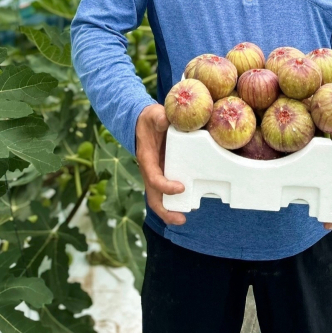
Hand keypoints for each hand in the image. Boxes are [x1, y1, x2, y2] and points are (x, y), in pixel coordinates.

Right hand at [135, 104, 185, 225]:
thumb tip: (165, 120)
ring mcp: (156, 173)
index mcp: (147, 158)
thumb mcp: (153, 114)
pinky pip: (166, 191)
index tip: (181, 187)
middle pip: (153, 197)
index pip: (154, 178)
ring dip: (169, 211)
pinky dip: (174, 200)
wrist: (144, 121)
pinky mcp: (163, 172)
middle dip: (165, 211)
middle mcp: (150, 170)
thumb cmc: (150, 118)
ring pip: (159, 198)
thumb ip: (159, 117)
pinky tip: (188, 203)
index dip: (165, 186)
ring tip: (183, 218)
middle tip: (181, 219)